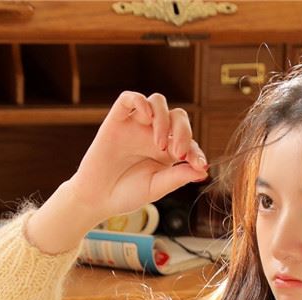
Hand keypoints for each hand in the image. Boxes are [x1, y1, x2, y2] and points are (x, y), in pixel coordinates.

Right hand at [25, 93, 207, 254]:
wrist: (98, 198)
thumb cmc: (127, 194)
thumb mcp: (156, 188)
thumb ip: (178, 177)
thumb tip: (203, 172)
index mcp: (168, 151)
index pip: (189, 141)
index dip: (197, 151)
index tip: (199, 165)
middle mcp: (155, 133)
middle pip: (178, 116)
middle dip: (184, 131)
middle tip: (178, 152)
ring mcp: (136, 125)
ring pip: (158, 102)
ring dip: (163, 119)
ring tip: (160, 144)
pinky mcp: (118, 119)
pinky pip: (130, 99)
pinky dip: (140, 101)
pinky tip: (146, 116)